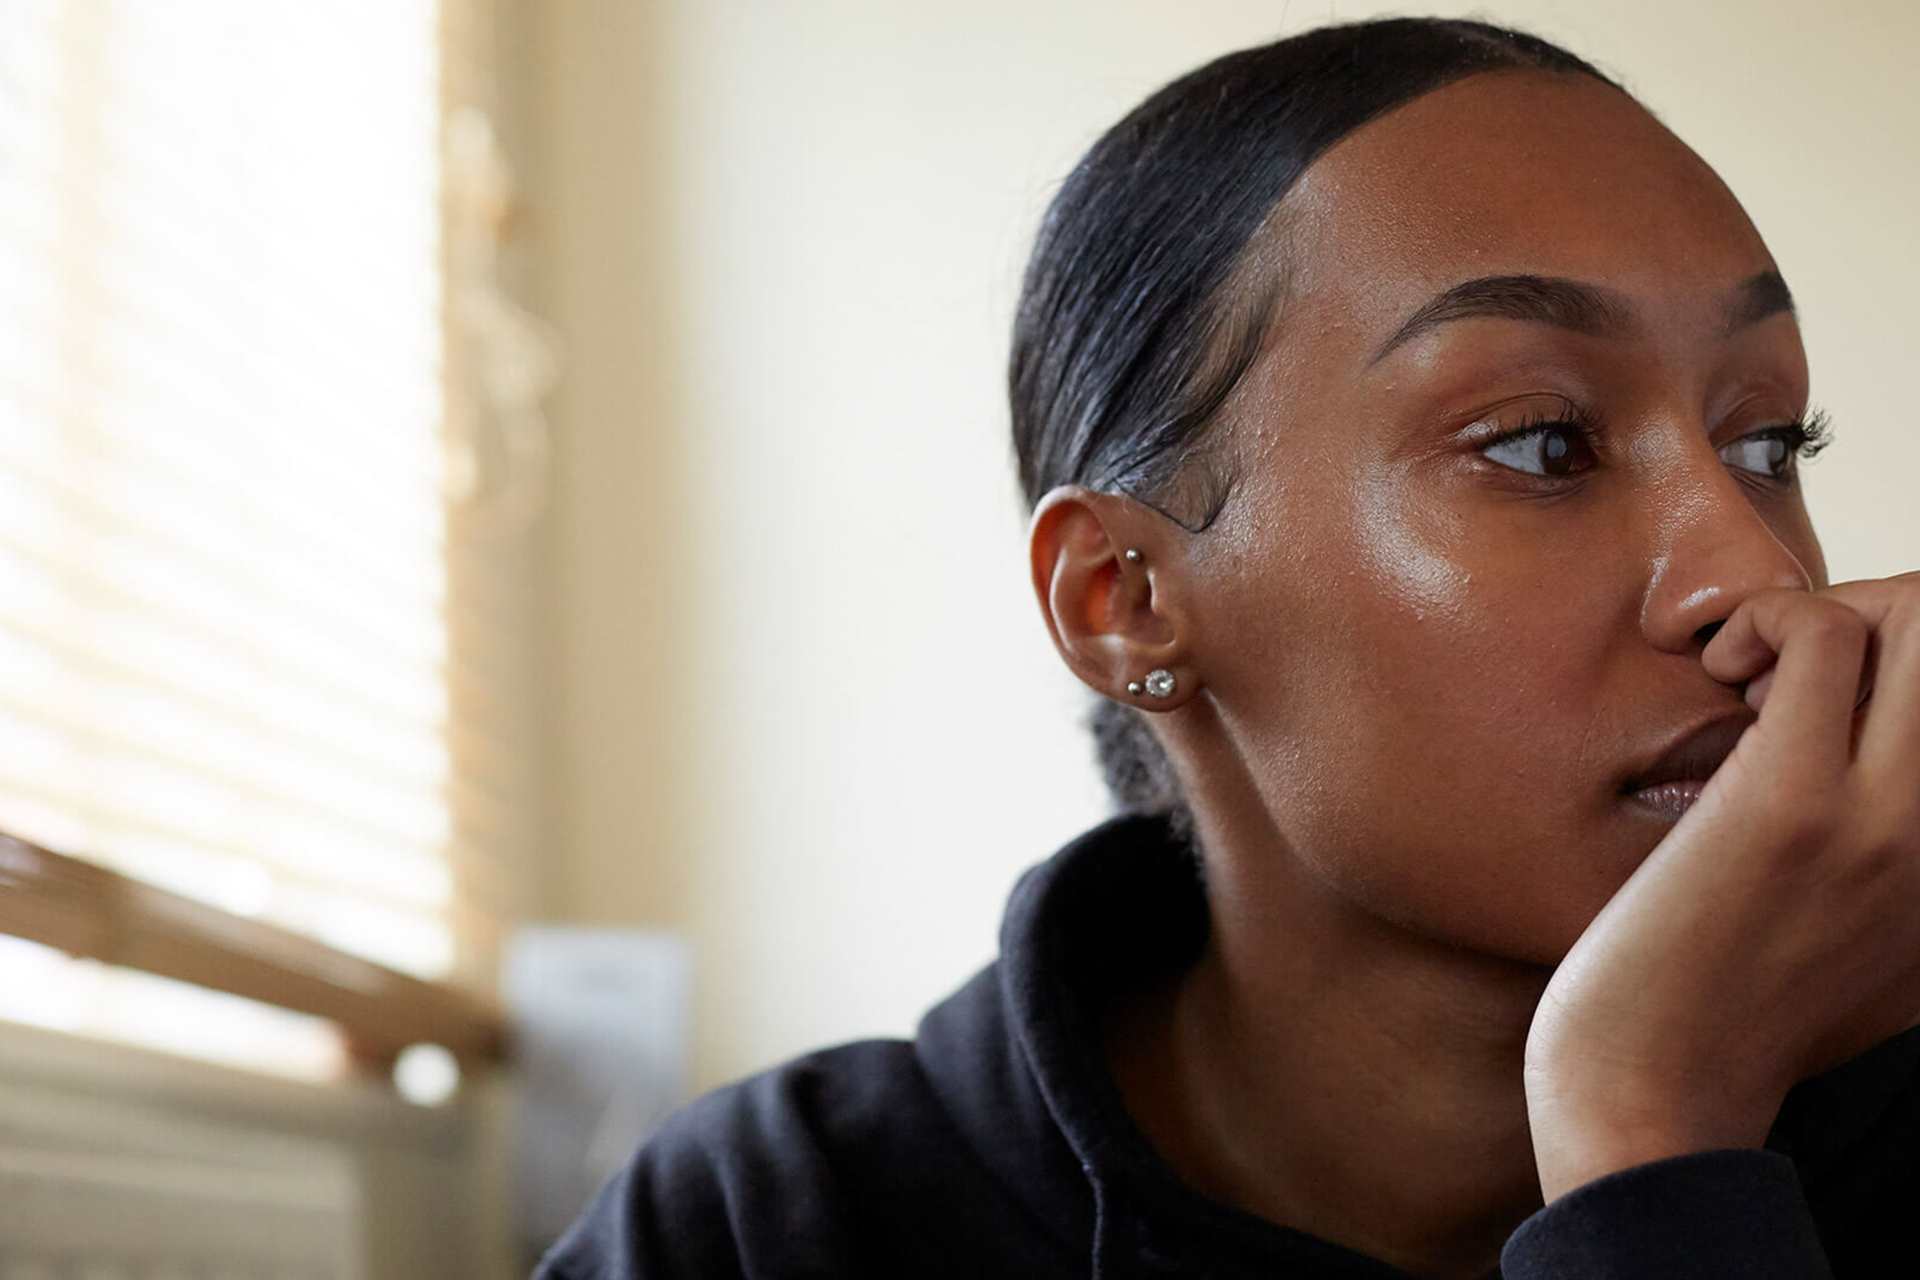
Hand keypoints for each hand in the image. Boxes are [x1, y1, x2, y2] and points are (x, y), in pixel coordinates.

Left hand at [1523, 571, 1919, 1201]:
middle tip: (1787, 672)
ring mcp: (1888, 820)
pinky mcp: (1793, 805)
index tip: (1828, 700)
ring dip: (1823, 609)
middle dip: (1881, 611)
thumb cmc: (1727, 1010)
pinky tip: (1719, 674)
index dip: (1910, 661)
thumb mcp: (1861, 941)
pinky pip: (1823, 635)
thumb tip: (1864, 748)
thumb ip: (1895, 859)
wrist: (1651, 1096)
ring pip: (1918, 614)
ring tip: (1752, 676)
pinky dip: (1767, 620)